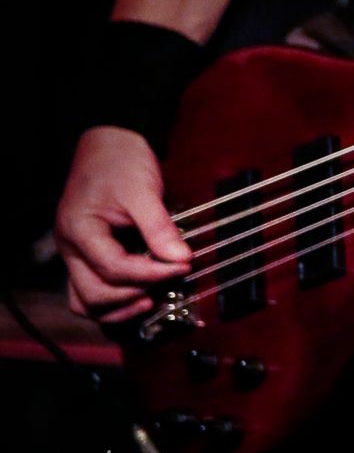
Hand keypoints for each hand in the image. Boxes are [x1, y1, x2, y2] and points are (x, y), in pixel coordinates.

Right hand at [53, 127, 192, 323]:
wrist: (107, 144)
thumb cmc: (119, 162)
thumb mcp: (143, 191)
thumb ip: (160, 228)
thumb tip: (182, 259)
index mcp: (80, 230)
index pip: (114, 268)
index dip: (152, 273)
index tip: (183, 267)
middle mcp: (71, 248)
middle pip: (93, 295)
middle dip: (133, 296)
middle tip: (168, 283)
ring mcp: (76, 254)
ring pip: (86, 301)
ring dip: (119, 308)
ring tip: (152, 299)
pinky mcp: (88, 256)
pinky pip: (91, 291)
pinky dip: (114, 300)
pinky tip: (141, 294)